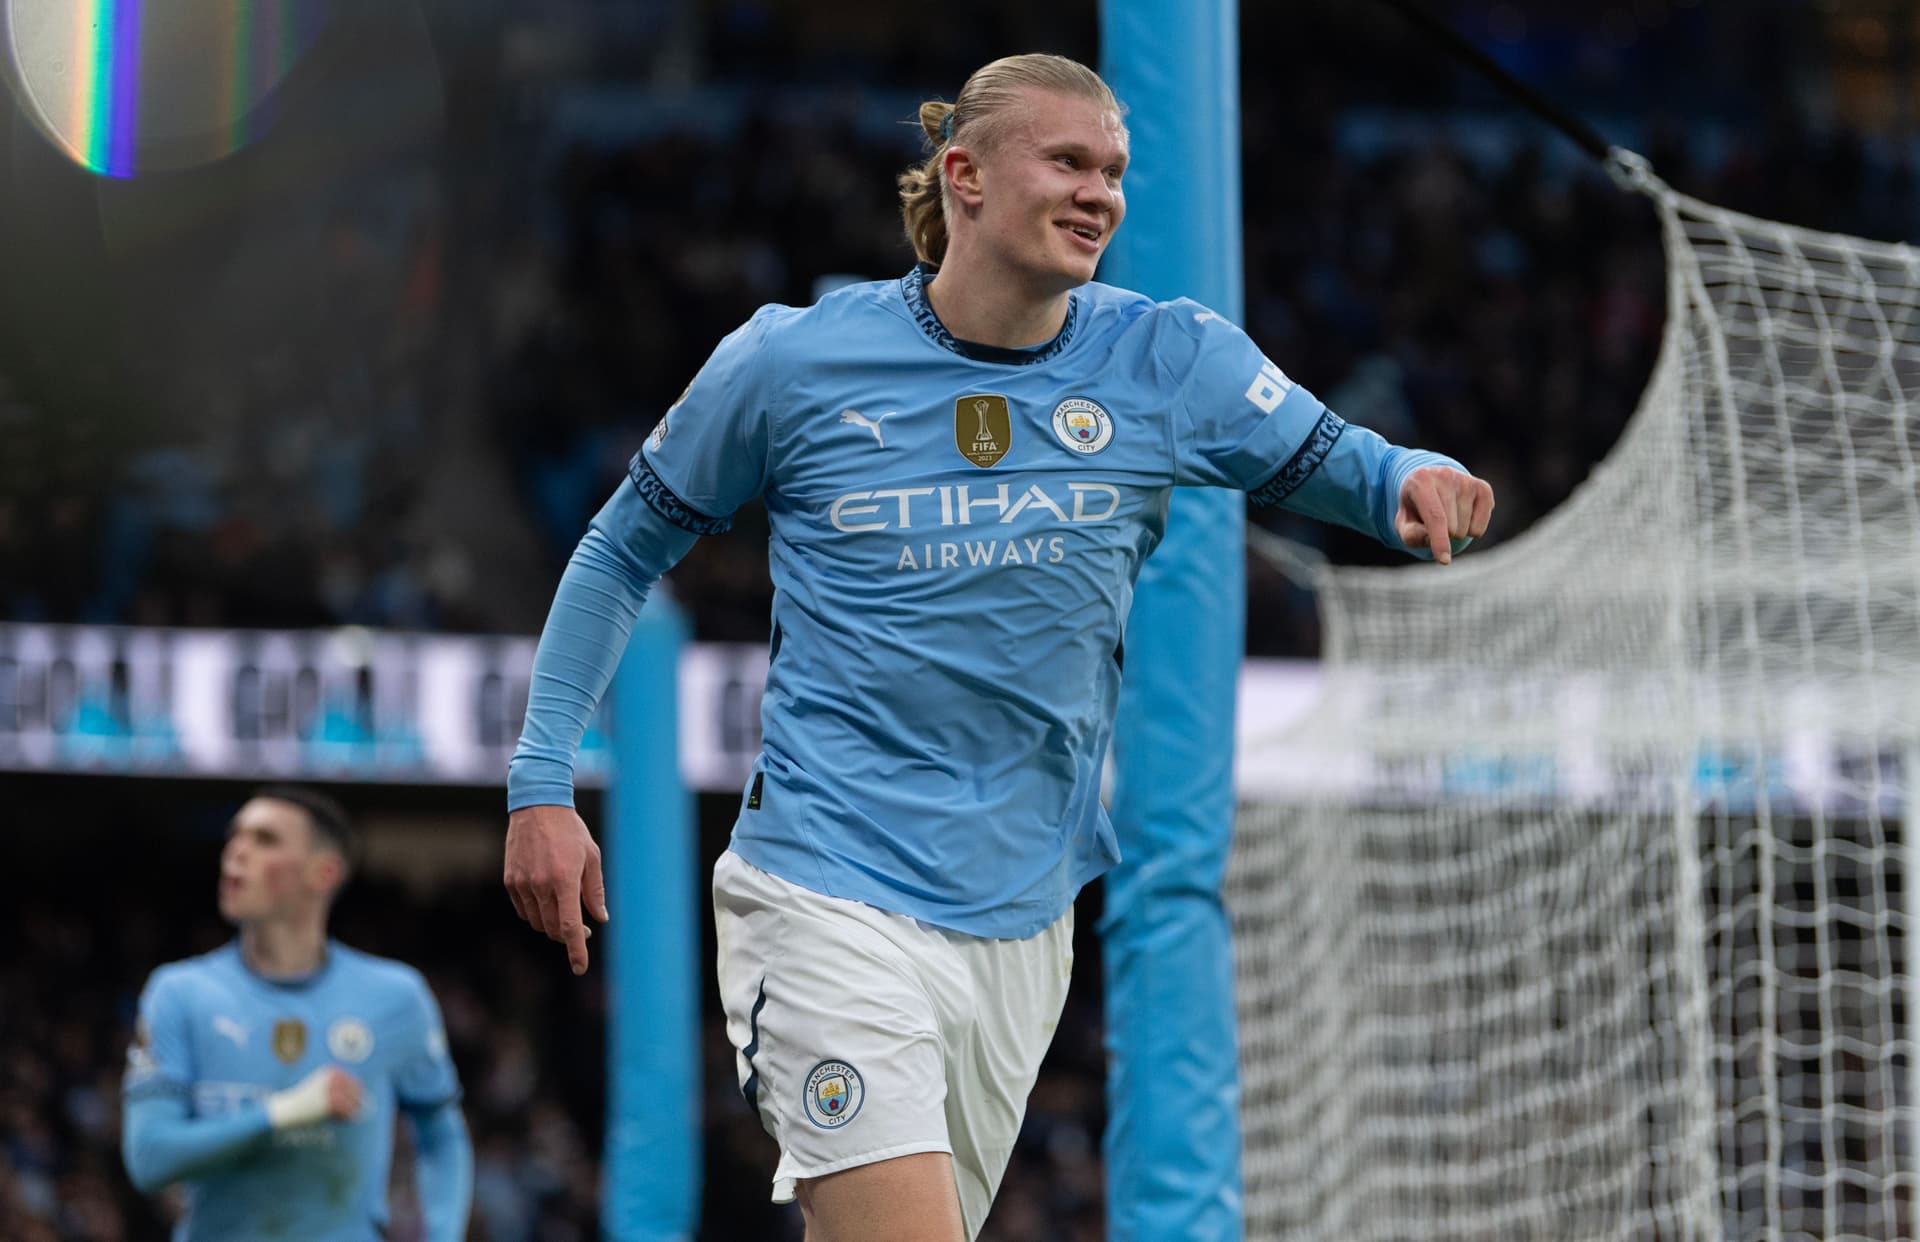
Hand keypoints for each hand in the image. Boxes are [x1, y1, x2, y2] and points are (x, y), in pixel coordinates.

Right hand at [266, 1065, 362, 1128]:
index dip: (353, 1095)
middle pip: (357, 1092)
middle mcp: (335, 1078)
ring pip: (355, 1103)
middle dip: (353, 1104)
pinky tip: (335, 1120)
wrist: (288, 1109)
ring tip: (337, 1116)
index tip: (344, 1104)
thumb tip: (363, 1096)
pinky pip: (349, 1112)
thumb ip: (340, 1087)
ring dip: (349, 1112)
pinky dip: (346, 1118)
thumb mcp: (321, 1086)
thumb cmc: (305, 1099)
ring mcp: (334, 1090)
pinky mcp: (332, 1103)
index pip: (355, 1082)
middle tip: (342, 1113)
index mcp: (333, 1071)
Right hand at [504, 804, 608, 975]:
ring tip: (565, 910)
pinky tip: (547, 901)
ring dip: (552, 925)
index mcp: (564, 879)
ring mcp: (522, 884)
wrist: (537, 807)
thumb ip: (595, 891)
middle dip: (568, 936)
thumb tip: (600, 918)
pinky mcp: (510, 881)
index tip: (580, 968)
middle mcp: (541, 885)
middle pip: (553, 929)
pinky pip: (524, 910)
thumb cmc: (571, 831)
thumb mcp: (592, 857)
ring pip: (538, 922)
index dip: (575, 951)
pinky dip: (537, 914)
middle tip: (582, 929)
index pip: (568, 927)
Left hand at [1395, 465, 1493, 564]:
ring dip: (1456, 532)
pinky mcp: (1483, 488)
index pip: (1435, 516)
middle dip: (1443, 535)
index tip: (1444, 561)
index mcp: (1421, 481)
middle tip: (1433, 522)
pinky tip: (1461, 516)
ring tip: (1446, 516)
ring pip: (1466, 529)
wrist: (1429, 482)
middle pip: (1452, 527)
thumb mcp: (1404, 523)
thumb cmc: (1415, 508)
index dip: (1440, 540)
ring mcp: (1466, 480)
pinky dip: (1471, 531)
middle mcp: (1445, 475)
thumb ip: (1411, 535)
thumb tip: (1432, 539)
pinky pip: (1480, 527)